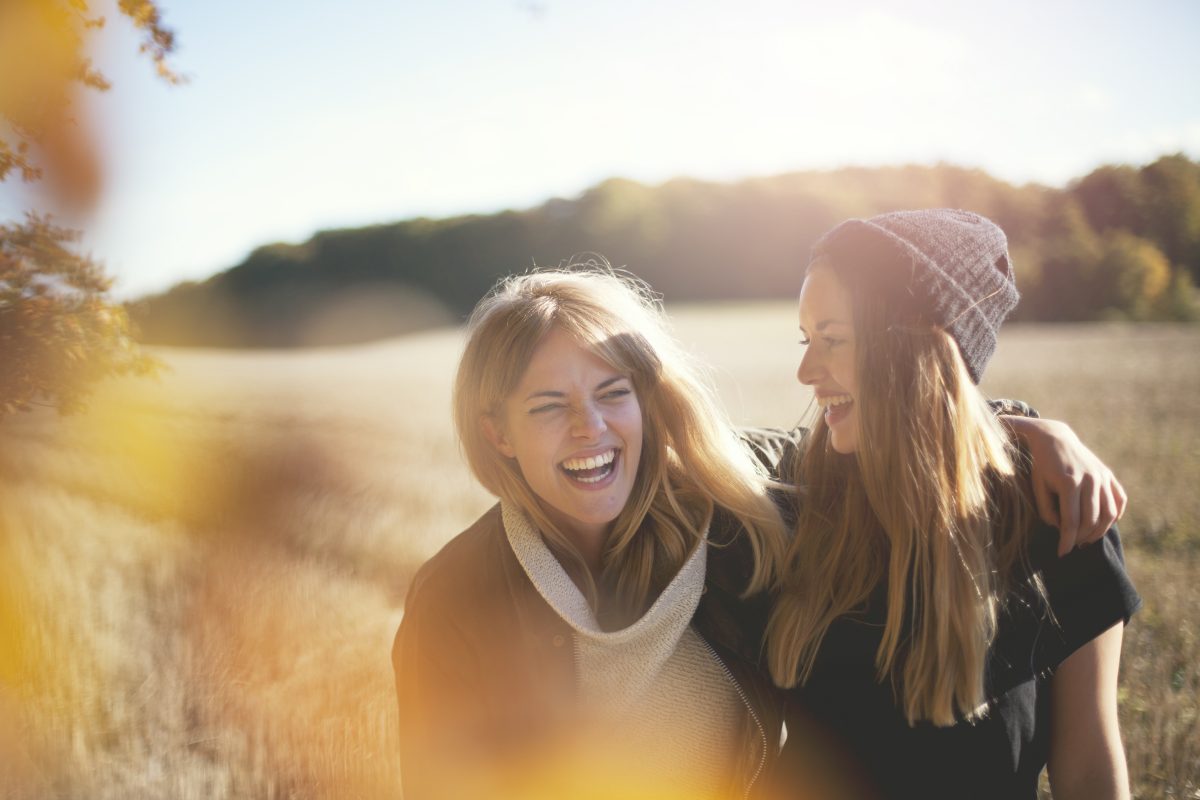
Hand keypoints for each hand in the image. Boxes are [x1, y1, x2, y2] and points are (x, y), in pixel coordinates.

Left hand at [1002, 417, 1127, 555]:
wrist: (1054, 438)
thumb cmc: (1041, 466)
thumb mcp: (1038, 487)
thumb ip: (1047, 510)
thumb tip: (1061, 529)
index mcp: (1069, 482)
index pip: (1071, 521)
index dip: (1067, 541)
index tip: (1062, 553)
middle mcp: (1090, 479)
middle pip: (1091, 520)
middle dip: (1082, 538)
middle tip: (1073, 546)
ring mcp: (1102, 476)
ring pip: (1109, 513)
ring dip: (1099, 531)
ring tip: (1086, 539)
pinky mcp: (1108, 474)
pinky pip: (1119, 500)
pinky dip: (1115, 515)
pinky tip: (1104, 524)